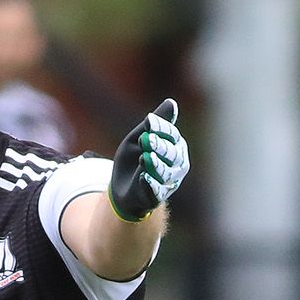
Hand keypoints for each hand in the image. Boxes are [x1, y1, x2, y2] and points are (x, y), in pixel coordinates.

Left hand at [108, 98, 189, 221]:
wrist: (122, 188)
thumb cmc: (134, 158)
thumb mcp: (138, 138)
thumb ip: (154, 124)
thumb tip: (172, 102)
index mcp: (175, 145)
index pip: (171, 135)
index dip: (160, 128)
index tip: (148, 121)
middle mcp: (177, 164)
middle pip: (172, 154)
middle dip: (159, 146)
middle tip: (146, 139)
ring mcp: (169, 182)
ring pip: (166, 173)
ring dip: (156, 165)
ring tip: (145, 157)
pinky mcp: (157, 197)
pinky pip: (156, 192)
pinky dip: (150, 186)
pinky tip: (143, 178)